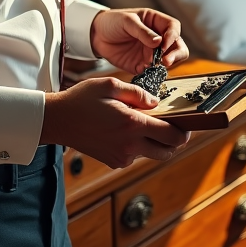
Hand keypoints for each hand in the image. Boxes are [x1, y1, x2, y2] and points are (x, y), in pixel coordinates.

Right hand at [40, 77, 189, 167]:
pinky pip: (136, 155)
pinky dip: (138, 145)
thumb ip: (138, 93)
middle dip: (174, 141)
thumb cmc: (82, 99)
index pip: (171, 136)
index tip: (187, 125)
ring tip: (143, 124)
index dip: (184, 132)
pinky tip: (125, 131)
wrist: (58, 121)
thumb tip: (156, 103)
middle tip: (173, 127)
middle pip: (167, 152)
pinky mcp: (114, 162)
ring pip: (151, 153)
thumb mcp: (110, 84)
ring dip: (155, 142)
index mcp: (132, 125)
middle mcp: (130, 145)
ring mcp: (122, 157)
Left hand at [90, 8, 188, 74]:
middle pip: (178, 46)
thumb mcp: (127, 21)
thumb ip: (143, 32)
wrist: (95, 35)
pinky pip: (153, 72)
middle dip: (175, 54)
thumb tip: (159, 42)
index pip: (173, 28)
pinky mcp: (143, 65)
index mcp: (156, 22)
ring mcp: (152, 52)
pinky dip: (153, 74)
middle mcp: (158, 38)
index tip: (163, 45)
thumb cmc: (112, 22)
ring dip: (165, 64)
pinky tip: (145, 71)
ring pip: (169, 61)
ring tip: (153, 65)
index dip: (172, 37)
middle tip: (165, 61)